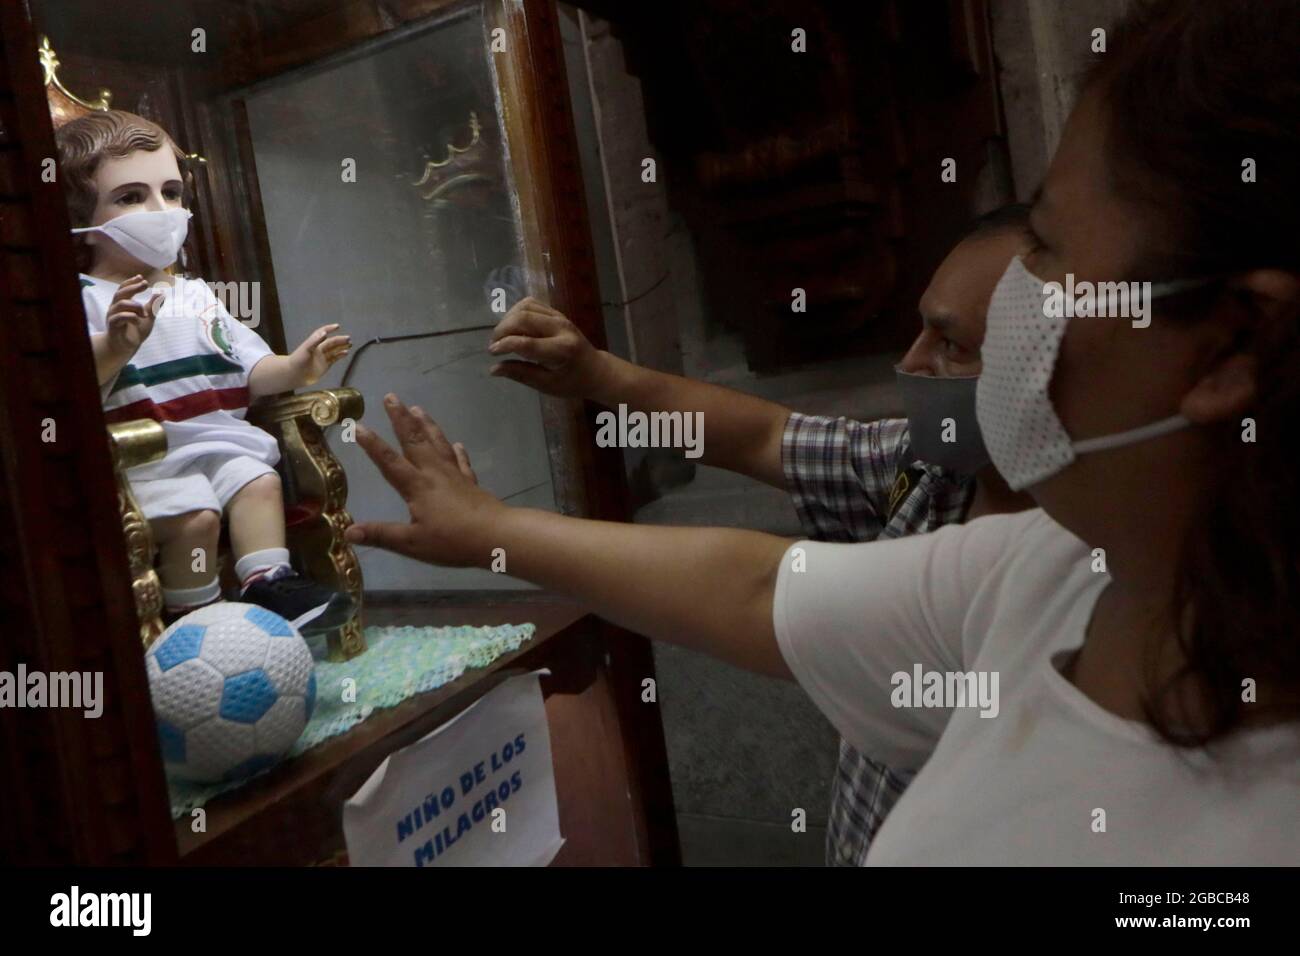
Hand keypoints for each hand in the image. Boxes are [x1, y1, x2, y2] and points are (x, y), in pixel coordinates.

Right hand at [105, 275, 161, 358]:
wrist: (126, 347)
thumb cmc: (134, 331)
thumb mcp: (148, 317)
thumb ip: (153, 306)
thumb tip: (162, 293)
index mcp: (122, 304)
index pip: (124, 289)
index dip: (131, 282)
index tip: (141, 277)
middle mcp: (115, 308)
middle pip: (121, 293)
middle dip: (133, 287)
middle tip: (145, 284)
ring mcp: (112, 316)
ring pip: (121, 303)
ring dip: (136, 306)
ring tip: (145, 313)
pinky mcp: (113, 325)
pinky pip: (119, 316)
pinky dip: (131, 316)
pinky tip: (139, 320)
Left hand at [290, 323, 351, 385]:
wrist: (294, 375)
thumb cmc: (298, 361)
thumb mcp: (306, 349)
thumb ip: (315, 340)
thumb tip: (325, 333)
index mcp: (314, 344)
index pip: (322, 333)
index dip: (329, 329)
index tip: (337, 326)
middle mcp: (318, 349)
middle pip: (331, 342)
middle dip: (339, 340)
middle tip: (348, 338)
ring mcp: (322, 358)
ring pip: (334, 350)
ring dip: (342, 347)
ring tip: (350, 344)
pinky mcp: (325, 365)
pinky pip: (334, 359)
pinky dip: (340, 355)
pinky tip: (346, 353)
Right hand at [344, 395, 503, 566]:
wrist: (496, 536)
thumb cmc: (452, 540)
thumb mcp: (412, 543)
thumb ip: (381, 535)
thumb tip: (348, 531)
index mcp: (417, 486)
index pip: (389, 461)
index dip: (372, 444)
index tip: (358, 425)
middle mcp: (434, 473)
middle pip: (415, 441)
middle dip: (401, 418)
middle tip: (392, 397)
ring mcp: (455, 475)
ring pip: (438, 443)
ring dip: (427, 425)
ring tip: (418, 408)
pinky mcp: (471, 483)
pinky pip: (462, 462)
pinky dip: (457, 451)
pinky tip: (458, 444)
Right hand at [487, 297, 607, 397]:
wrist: (596, 369)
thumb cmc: (572, 382)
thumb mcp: (547, 385)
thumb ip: (521, 374)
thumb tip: (493, 369)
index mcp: (561, 350)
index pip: (527, 342)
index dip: (505, 345)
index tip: (492, 353)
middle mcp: (561, 328)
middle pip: (524, 318)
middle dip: (503, 330)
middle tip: (495, 345)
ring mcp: (560, 317)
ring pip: (526, 306)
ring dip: (508, 319)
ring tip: (503, 336)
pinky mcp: (557, 312)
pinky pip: (532, 304)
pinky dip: (516, 312)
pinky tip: (512, 326)